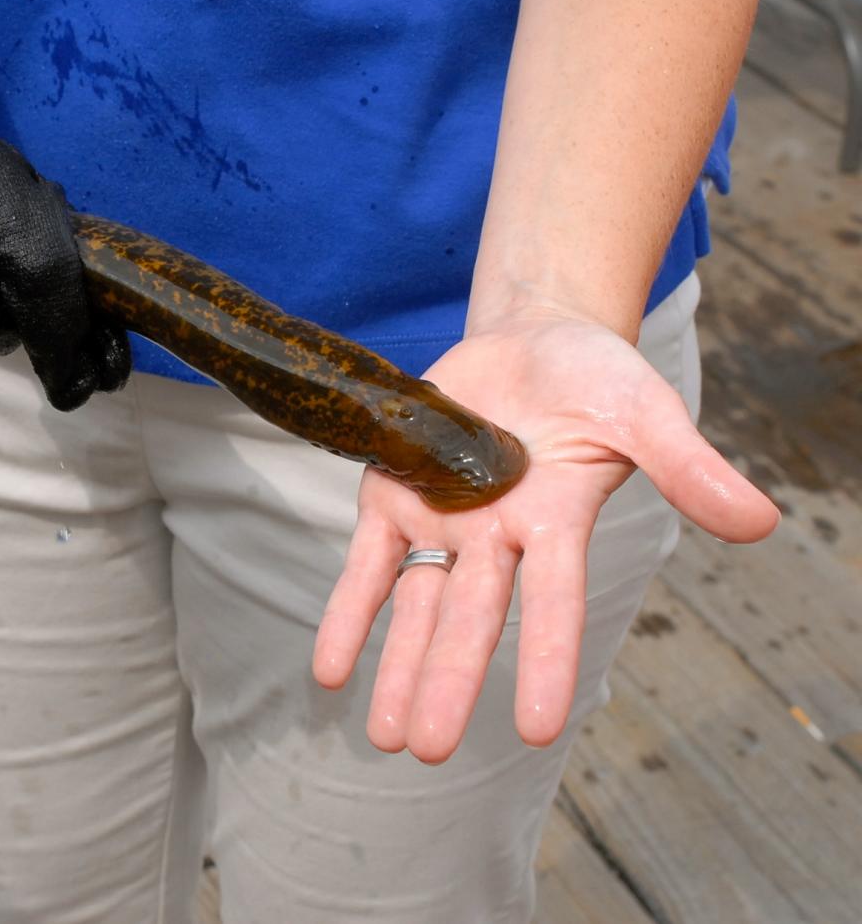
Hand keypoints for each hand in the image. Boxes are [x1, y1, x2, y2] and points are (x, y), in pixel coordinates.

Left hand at [311, 306, 777, 762]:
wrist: (530, 340)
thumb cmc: (595, 379)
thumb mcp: (646, 411)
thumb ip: (688, 466)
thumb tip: (761, 523)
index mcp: (557, 523)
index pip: (554, 603)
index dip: (548, 661)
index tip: (541, 729)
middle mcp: (498, 538)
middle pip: (472, 619)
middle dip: (450, 681)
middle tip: (430, 751)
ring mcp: (444, 521)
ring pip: (418, 606)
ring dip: (400, 668)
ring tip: (384, 738)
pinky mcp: (395, 494)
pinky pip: (367, 564)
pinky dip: (348, 613)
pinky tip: (329, 673)